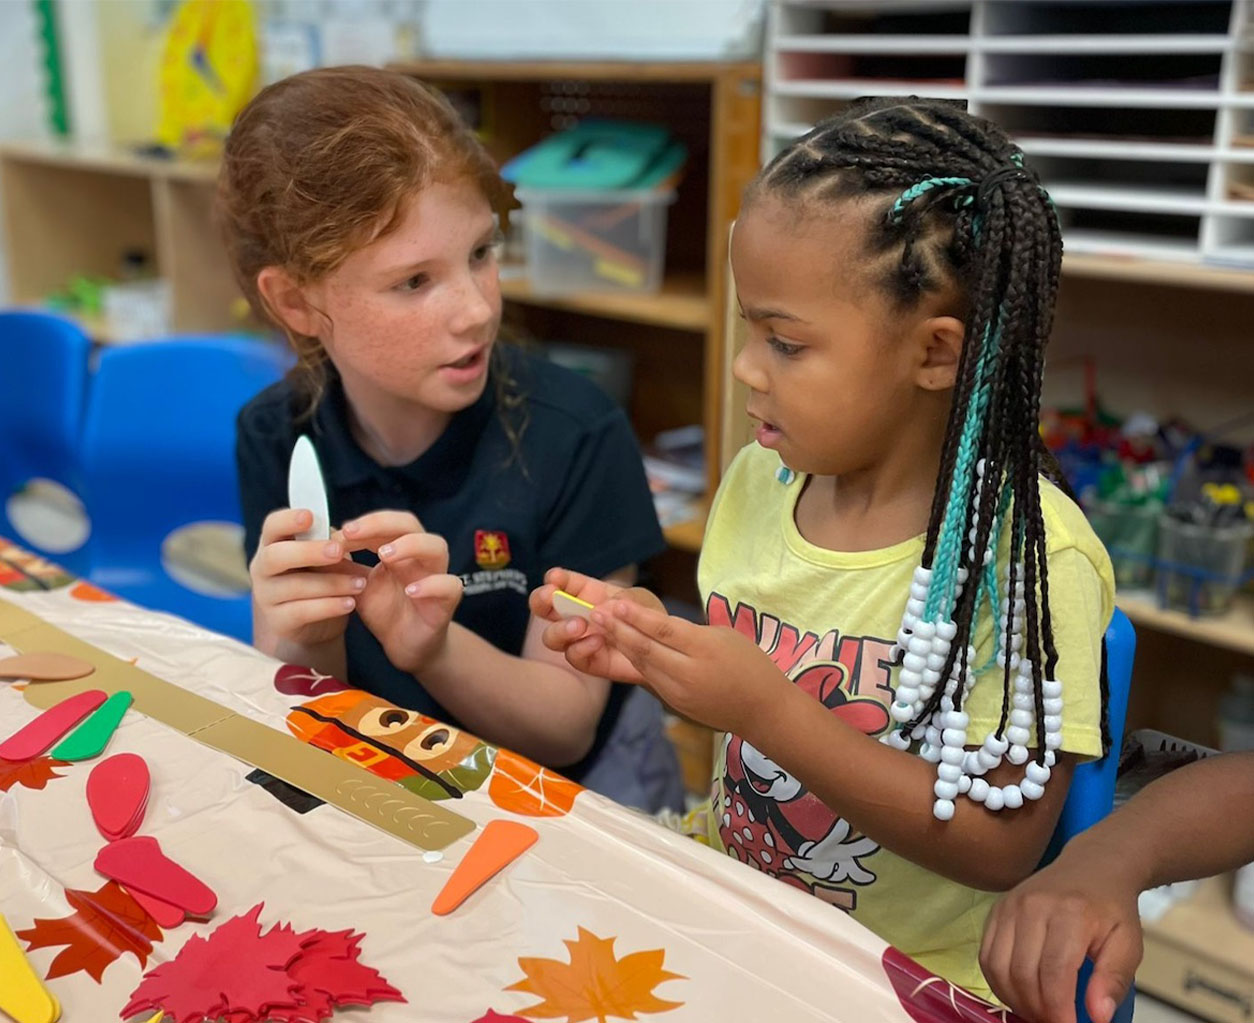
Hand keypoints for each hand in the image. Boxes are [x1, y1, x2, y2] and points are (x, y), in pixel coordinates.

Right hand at [249, 507, 367, 657]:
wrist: (315, 623)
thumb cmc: (320, 577)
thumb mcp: (324, 556)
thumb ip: (328, 541)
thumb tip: (344, 534)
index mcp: (273, 543)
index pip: (272, 525)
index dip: (288, 520)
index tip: (310, 517)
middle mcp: (263, 568)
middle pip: (275, 556)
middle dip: (308, 552)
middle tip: (338, 551)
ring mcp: (266, 596)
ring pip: (294, 586)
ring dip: (331, 583)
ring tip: (360, 583)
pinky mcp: (278, 621)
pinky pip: (302, 612)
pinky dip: (329, 606)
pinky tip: (350, 603)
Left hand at [339, 511, 463, 675]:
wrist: (405, 646)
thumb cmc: (386, 611)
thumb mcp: (357, 587)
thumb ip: (341, 567)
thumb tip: (317, 543)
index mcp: (398, 550)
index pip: (387, 523)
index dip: (365, 523)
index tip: (339, 532)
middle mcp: (419, 557)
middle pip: (411, 525)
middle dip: (382, 524)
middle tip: (353, 532)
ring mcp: (435, 577)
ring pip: (437, 547)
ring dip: (410, 545)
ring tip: (383, 555)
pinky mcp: (446, 602)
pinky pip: (450, 586)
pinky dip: (431, 584)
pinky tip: (411, 590)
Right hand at [530, 568, 663, 683]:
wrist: (662, 650)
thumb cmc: (648, 618)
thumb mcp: (640, 599)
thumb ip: (624, 598)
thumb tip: (602, 607)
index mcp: (585, 593)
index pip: (561, 582)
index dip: (554, 578)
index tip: (556, 578)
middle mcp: (575, 615)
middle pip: (542, 607)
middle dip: (540, 599)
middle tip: (550, 596)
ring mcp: (578, 640)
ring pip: (551, 636)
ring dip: (560, 628)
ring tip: (579, 625)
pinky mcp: (587, 661)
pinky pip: (573, 656)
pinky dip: (581, 648)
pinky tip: (597, 642)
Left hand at [584, 598, 790, 735]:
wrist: (762, 710)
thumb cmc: (750, 664)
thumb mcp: (723, 637)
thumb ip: (689, 633)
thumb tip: (656, 626)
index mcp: (705, 649)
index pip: (664, 630)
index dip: (637, 616)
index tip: (615, 602)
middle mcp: (688, 672)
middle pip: (646, 648)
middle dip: (617, 630)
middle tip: (594, 612)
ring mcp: (678, 692)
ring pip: (642, 664)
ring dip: (619, 645)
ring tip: (598, 627)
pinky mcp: (673, 703)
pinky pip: (649, 677)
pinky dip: (632, 660)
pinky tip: (618, 647)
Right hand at [980, 845, 1141, 1022]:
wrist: (1091, 866)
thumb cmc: (1111, 908)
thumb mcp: (1128, 944)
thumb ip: (1113, 980)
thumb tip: (1097, 1016)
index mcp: (1070, 914)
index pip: (1054, 972)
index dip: (1058, 1010)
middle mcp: (1032, 906)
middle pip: (1022, 972)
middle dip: (1036, 1010)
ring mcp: (1009, 906)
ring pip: (997, 966)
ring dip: (1014, 1000)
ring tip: (1037, 1012)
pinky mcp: (996, 910)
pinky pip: (986, 955)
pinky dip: (998, 983)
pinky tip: (1019, 993)